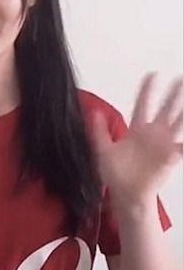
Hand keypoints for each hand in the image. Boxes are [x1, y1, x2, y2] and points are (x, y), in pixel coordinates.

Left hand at [90, 72, 182, 204]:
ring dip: (182, 111)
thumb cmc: (115, 174)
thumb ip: (99, 132)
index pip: (143, 105)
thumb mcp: (103, 151)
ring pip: (176, 123)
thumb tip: (94, 113)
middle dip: (172, 94)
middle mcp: (152, 134)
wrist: (126, 194)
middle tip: (179, 79)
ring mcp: (162, 145)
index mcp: (137, 130)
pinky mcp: (170, 158)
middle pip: (164, 109)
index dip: (147, 90)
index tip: (152, 75)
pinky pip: (182, 147)